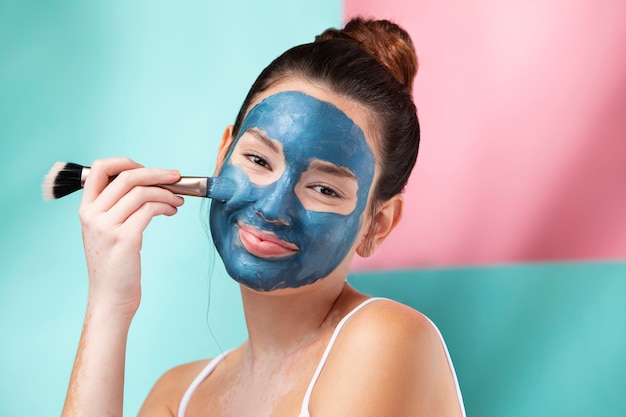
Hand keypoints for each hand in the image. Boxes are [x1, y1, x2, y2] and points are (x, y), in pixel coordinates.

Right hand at [78, 157, 183, 317]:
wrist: (110, 298)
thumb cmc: (114, 265)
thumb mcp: (105, 231)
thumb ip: (116, 207)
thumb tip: (147, 182)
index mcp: (86, 209)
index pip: (100, 168)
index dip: (126, 162)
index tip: (147, 168)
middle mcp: (93, 214)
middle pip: (128, 176)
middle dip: (157, 173)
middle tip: (176, 176)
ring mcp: (108, 226)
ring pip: (142, 192)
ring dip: (166, 192)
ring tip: (178, 200)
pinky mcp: (125, 238)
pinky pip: (150, 209)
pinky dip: (166, 205)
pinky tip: (172, 211)